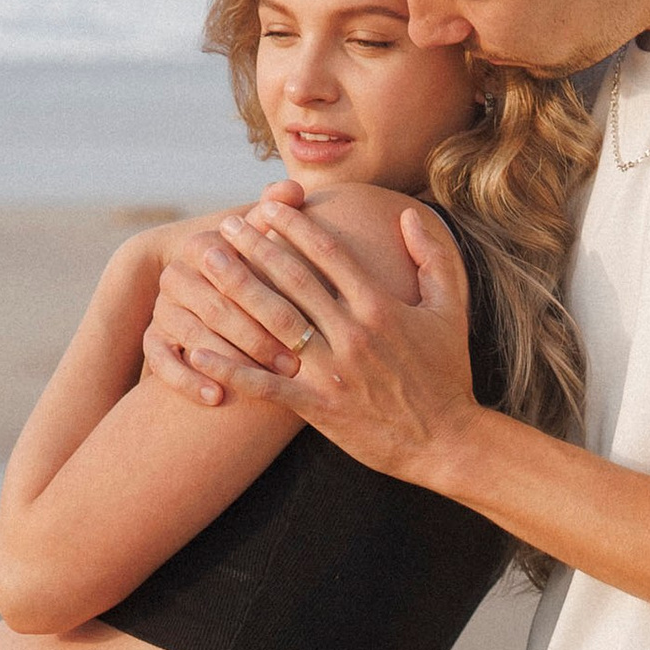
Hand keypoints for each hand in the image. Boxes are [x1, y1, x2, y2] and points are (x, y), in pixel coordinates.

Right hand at [142, 184, 309, 408]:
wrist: (201, 286)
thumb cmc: (250, 263)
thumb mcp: (261, 236)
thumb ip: (276, 213)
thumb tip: (294, 188)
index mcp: (203, 246)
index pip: (237, 275)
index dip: (272, 301)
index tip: (308, 327)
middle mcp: (176, 275)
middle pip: (217, 310)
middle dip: (258, 339)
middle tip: (293, 365)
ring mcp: (161, 309)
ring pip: (194, 339)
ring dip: (231, 363)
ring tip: (264, 383)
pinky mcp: (151, 339)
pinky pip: (162, 364)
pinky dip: (188, 382)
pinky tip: (216, 398)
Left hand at [147, 200, 482, 484]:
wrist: (448, 442)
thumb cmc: (448, 374)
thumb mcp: (452, 308)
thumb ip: (435, 256)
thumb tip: (409, 213)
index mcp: (380, 306)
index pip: (328, 253)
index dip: (294, 226)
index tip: (267, 207)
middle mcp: (352, 333)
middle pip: (292, 278)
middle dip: (255, 246)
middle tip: (226, 224)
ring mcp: (333, 372)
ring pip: (272, 323)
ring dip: (235, 289)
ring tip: (206, 266)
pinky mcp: (319, 408)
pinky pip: (265, 385)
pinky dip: (229, 368)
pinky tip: (197, 351)